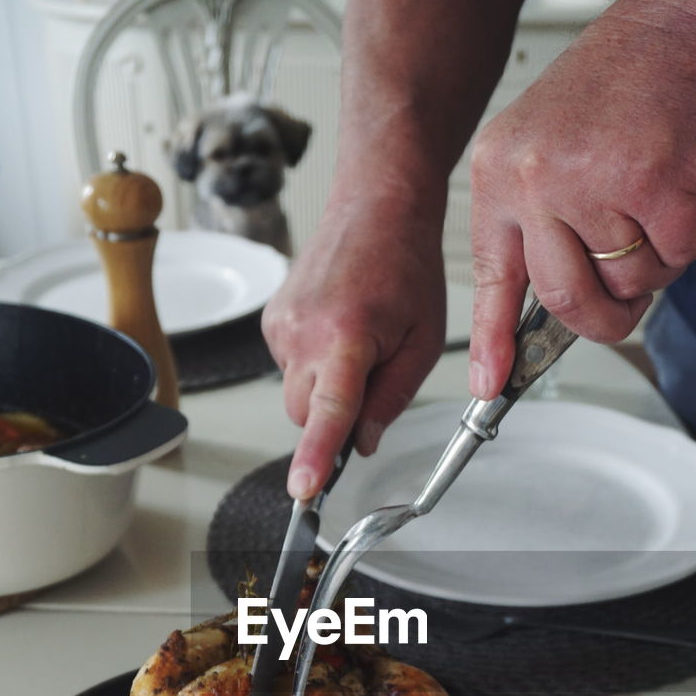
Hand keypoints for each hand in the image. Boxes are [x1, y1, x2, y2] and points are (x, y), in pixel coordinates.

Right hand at [261, 197, 446, 498]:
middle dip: (334, 416)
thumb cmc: (405, 265)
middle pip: (306, 415)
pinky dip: (315, 365)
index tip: (304, 488)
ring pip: (296, 395)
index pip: (328, 412)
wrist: (375, 207)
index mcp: (347, 336)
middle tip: (373, 373)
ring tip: (359, 341)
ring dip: (326, 387)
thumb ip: (393, 398)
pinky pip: (290, 369)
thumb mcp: (423, 341)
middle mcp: (303, 331)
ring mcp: (281, 326)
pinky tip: (338, 330)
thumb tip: (363, 442)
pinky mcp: (272, 321)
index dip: (315, 456)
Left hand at [467, 0, 695, 399]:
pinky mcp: (653, 183)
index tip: (490, 383)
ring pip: (630, 281)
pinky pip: (680, 254)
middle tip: (627, 302)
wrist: (683, 20)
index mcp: (502, 173)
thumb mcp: (548, 151)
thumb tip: (550, 308)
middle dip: (605, 317)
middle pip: (566, 299)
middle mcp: (535, 178)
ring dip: (660, 257)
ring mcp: (592, 181)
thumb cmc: (625, 86)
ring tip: (659, 196)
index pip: (492, 277)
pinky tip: (689, 181)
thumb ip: (541, 224)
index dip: (493, 340)